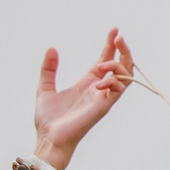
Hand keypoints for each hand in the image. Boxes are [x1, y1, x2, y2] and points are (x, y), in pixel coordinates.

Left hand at [34, 29, 135, 169]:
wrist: (48, 139)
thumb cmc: (48, 120)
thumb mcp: (44, 88)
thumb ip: (48, 69)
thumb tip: (51, 49)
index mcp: (87, 83)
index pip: (105, 60)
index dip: (110, 45)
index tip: (113, 30)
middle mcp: (98, 89)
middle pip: (120, 66)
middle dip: (123, 50)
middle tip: (118, 36)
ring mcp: (102, 98)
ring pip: (125, 77)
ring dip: (118, 64)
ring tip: (102, 63)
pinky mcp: (103, 107)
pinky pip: (118, 90)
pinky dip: (113, 80)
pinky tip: (99, 79)